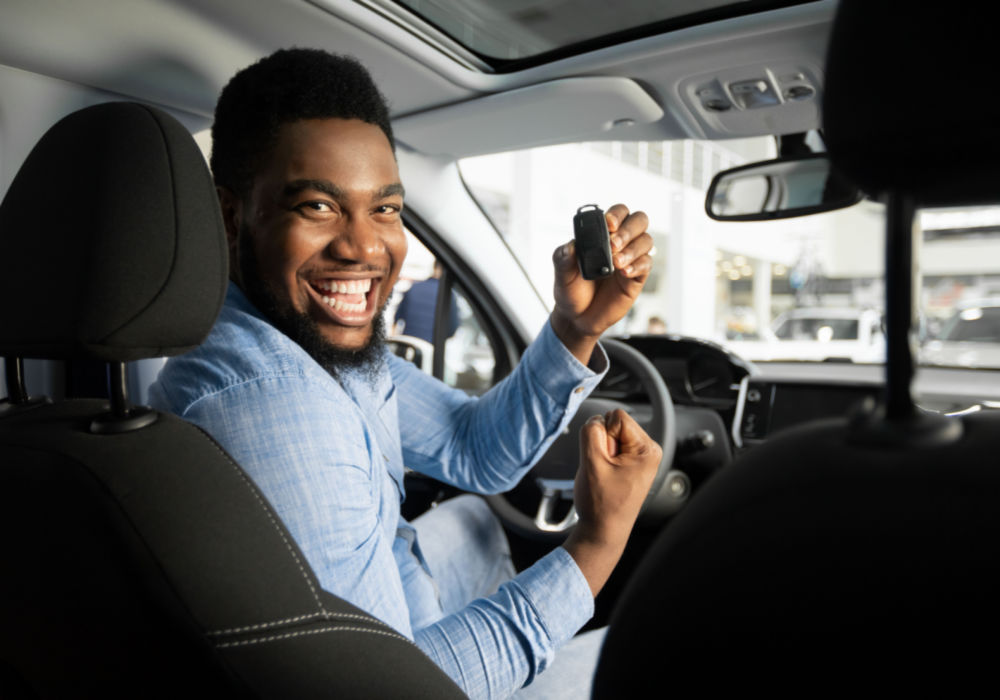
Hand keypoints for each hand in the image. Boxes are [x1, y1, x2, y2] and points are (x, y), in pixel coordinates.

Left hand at [550, 204, 652, 364]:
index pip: (618, 213)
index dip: (617, 214)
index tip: (608, 225)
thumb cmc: (571, 290)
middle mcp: (619, 243)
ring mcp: (630, 258)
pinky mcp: (636, 277)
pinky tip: (623, 273)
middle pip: (639, 221)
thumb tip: (570, 245)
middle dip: (628, 229)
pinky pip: (646, 264)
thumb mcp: (561, 274)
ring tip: (616, 263)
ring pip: (646, 241)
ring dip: (632, 249)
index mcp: (601, 235)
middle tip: (613, 244)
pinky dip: (637, 265)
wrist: (577, 318)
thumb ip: (563, 258)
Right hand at [563, 408, 662, 595]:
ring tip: (604, 475)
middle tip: (604, 470)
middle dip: (602, 443)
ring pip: (610, 436)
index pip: (616, 417)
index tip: (604, 460)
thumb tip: (596, 420)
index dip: (602, 434)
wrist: (603, 532)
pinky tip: (605, 476)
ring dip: (601, 452)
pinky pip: (610, 447)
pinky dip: (603, 458)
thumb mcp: (591, 462)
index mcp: (647, 449)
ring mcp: (641, 457)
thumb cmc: (601, 504)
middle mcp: (649, 451)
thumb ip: (591, 432)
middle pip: (615, 424)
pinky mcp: (632, 463)